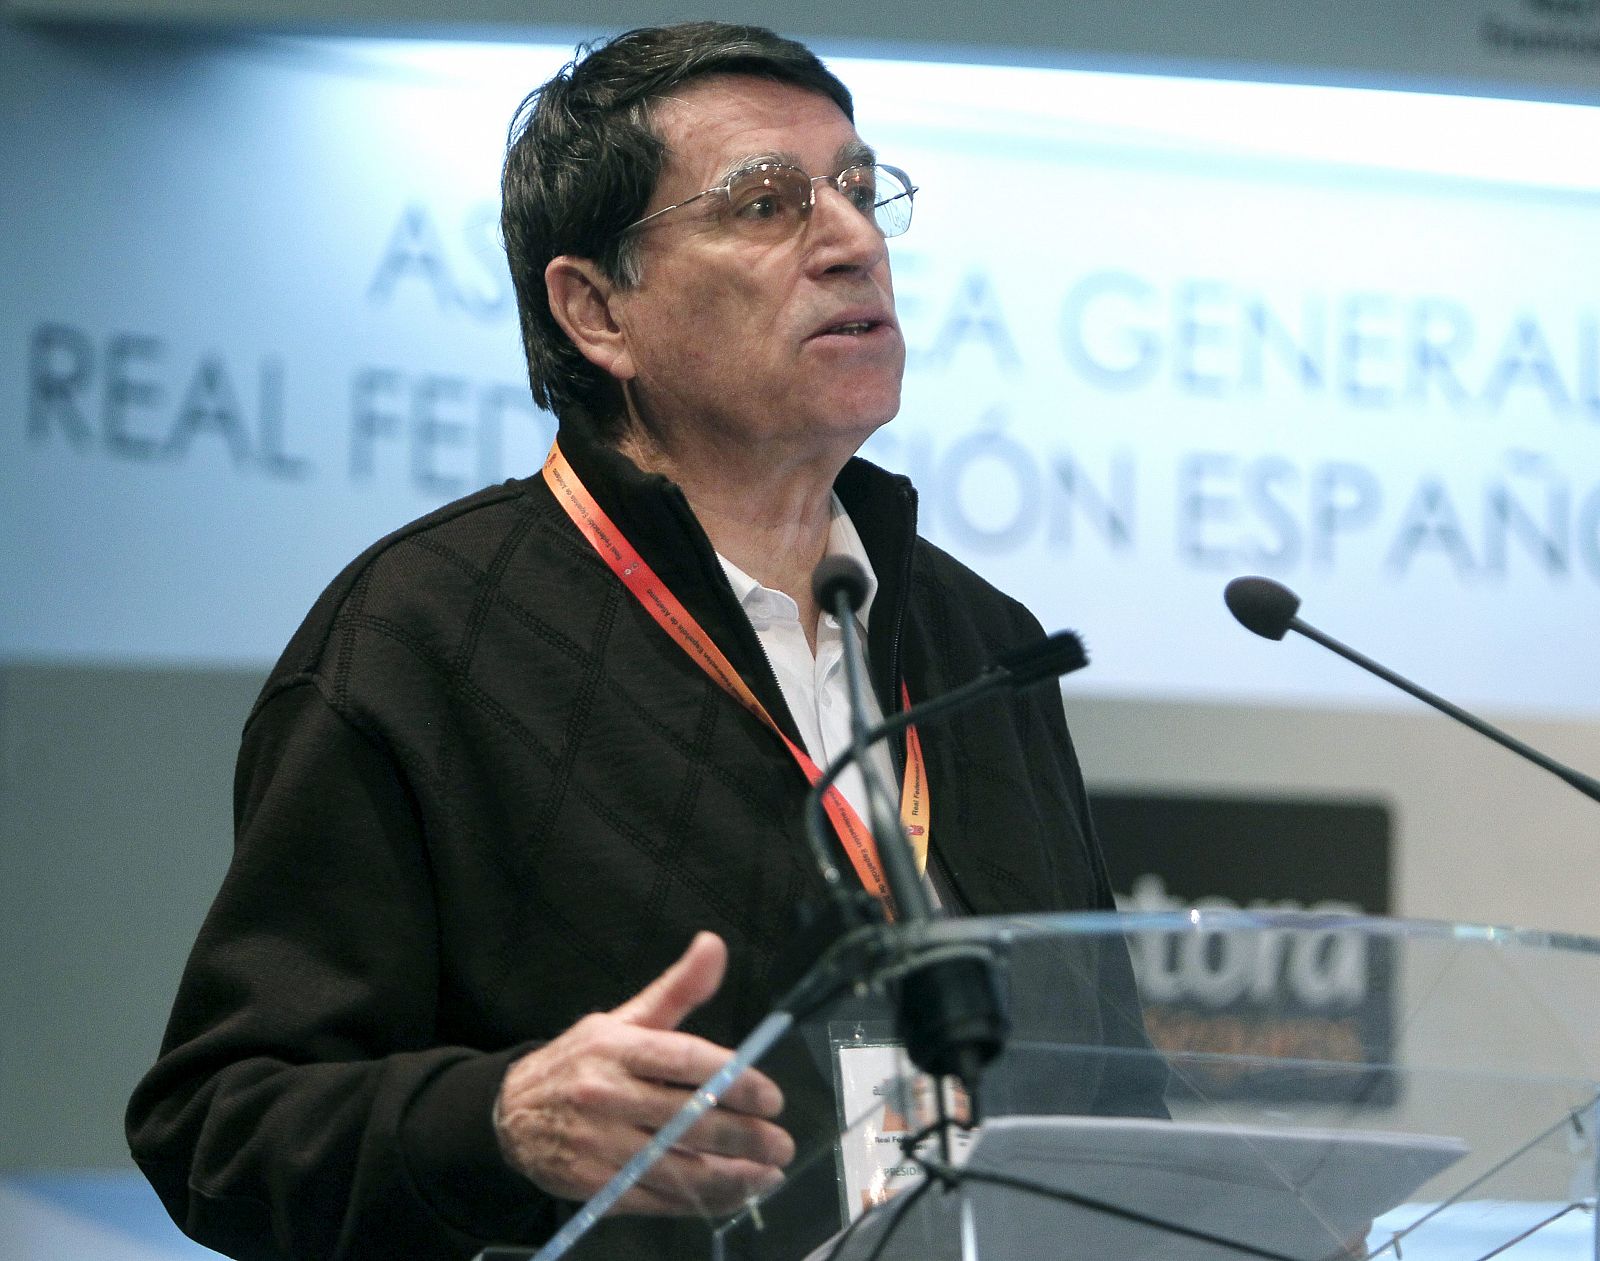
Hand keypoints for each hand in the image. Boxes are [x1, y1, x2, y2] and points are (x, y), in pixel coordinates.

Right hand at [494, 932, 794, 1215]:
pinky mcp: (595, 1187)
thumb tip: (714, 945)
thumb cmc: (581, 1062)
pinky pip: (658, 1199)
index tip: (770, 1097)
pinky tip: (733, 1193)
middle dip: (742, 1135)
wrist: (510, 1112)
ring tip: (768, 1174)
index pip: (683, 1061)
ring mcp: (598, 1145)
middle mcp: (606, 1095)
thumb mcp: (623, 1019)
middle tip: (780, 1142)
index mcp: (616, 1048)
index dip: (733, 1080)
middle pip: (685, 1120)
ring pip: (676, 1167)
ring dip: (731, 1176)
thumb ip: (677, 988)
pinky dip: (701, 1201)